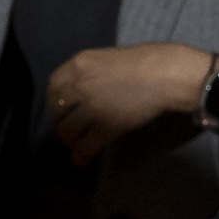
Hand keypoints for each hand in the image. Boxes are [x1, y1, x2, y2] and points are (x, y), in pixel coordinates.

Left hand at [47, 42, 215, 165]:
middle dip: (60, 123)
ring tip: (74, 146)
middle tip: (68, 131)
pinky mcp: (106, 126)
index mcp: (79, 64)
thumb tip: (87, 89)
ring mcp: (92, 107)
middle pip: (58, 110)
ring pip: (69, 130)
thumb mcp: (108, 58)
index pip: (53, 86)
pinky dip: (81, 155)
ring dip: (69, 140)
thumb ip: (92, 72)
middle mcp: (80, 85)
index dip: (54, 102)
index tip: (61, 109)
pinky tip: (81, 160)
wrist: (165, 74)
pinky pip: (87, 145)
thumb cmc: (145, 60)